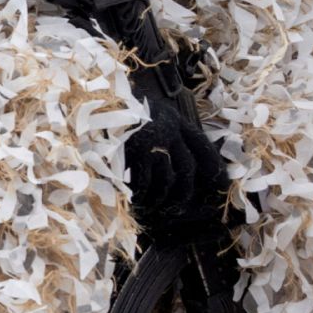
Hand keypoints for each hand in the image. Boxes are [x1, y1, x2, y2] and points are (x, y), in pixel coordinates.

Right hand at [124, 103, 228, 231]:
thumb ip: (159, 130)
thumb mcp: (143, 112)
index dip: (213, 167)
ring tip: (149, 206)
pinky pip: (143, 182)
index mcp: (172, 120)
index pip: (201, 146)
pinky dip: (141, 195)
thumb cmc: (114, 112)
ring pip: (166, 180)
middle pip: (187, 168)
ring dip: (159, 198)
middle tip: (175, 207)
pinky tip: (136, 199)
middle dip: (183, 192)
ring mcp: (151, 142)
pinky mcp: (133, 153)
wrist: (92, 106)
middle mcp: (166, 130)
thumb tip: (168, 162)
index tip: (221, 184)